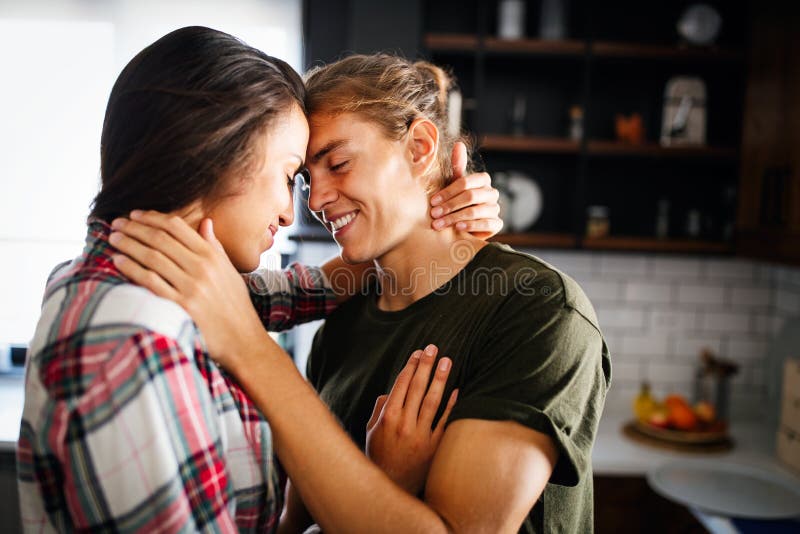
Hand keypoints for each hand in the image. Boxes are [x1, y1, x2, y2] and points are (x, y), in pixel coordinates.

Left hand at [109, 210, 265, 366]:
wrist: (242, 339)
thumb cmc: (235, 305)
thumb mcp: (230, 271)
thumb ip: (215, 246)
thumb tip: (206, 222)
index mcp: (212, 256)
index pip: (177, 227)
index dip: (153, 217)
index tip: (136, 214)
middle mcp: (202, 268)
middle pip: (161, 239)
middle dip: (135, 228)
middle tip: (117, 223)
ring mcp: (191, 287)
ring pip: (153, 257)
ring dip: (129, 245)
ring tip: (113, 239)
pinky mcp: (181, 306)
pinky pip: (151, 282)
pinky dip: (132, 269)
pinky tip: (118, 262)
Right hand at [366, 344, 457, 494]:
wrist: (391, 488)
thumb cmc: (379, 457)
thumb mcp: (371, 431)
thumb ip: (379, 409)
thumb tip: (389, 392)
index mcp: (387, 417)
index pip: (401, 385)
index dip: (410, 366)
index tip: (418, 352)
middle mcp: (403, 424)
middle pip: (417, 388)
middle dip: (425, 365)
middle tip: (434, 348)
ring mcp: (420, 435)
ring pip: (432, 401)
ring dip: (440, 379)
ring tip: (447, 361)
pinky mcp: (433, 447)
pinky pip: (444, 421)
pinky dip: (451, 404)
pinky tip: (457, 389)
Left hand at [430, 141, 502, 238]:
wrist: (463, 224)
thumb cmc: (456, 201)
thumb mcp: (454, 184)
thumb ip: (457, 165)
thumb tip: (459, 144)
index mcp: (482, 180)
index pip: (466, 182)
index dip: (448, 192)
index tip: (433, 201)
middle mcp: (492, 193)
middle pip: (470, 196)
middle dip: (450, 206)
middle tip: (434, 214)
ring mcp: (495, 208)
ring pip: (476, 211)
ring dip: (455, 217)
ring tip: (439, 224)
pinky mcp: (497, 223)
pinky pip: (486, 224)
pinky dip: (470, 226)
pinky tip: (457, 228)